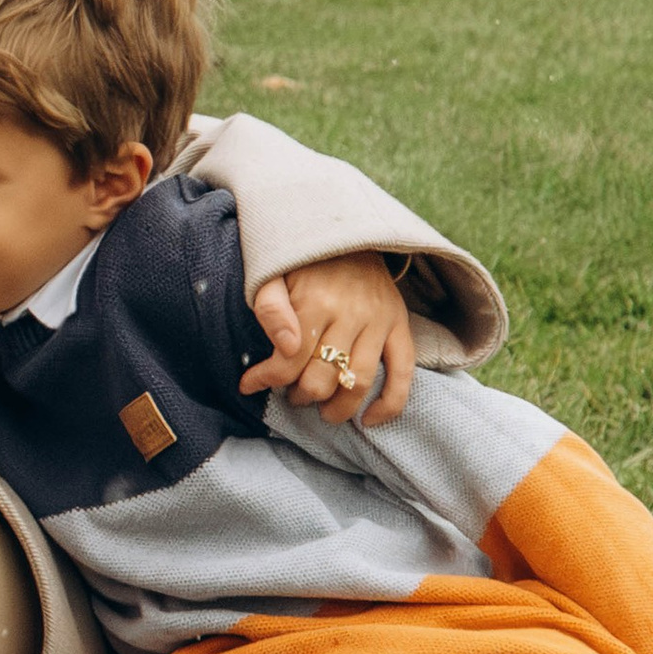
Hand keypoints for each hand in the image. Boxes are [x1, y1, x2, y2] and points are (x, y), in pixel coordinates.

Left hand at [239, 251, 414, 427]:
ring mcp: (380, 320)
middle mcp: (353, 312)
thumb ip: (270, 309)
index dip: (267, 379)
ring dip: (338, 408)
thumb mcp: (272, 274)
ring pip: (359, 381)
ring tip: (322, 413)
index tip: (249, 384)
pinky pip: (403, 372)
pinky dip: (390, 403)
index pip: (290, 360)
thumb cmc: (303, 261)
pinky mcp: (400, 325)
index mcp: (317, 301)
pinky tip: (369, 421)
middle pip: (324, 377)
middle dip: (301, 395)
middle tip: (291, 395)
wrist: (348, 232)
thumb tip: (285, 349)